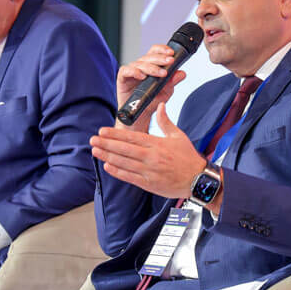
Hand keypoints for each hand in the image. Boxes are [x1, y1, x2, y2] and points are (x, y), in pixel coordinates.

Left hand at [91, 104, 205, 199]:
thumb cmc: (188, 157)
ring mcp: (149, 172)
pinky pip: (130, 177)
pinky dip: (117, 172)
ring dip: (107, 157)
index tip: (102, 130)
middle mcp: (151, 157)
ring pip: (124, 163)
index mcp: (157, 144)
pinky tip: (107, 166)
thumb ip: (166, 121)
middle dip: (106, 144)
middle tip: (92, 139)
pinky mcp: (149, 184)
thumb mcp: (178, 136)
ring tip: (95, 151)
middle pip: (124, 150)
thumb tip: (160, 105)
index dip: (115, 134)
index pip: (132, 138)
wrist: (198, 180)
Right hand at [116, 46, 186, 131]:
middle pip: (149, 56)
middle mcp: (141, 66)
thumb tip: (182, 73)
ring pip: (140, 63)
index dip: (163, 49)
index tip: (172, 53)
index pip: (155, 52)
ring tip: (161, 73)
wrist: (141, 115)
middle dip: (160, 58)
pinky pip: (126, 70)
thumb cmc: (152, 101)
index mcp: (151, 65)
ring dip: (151, 67)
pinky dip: (134, 72)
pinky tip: (142, 76)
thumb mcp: (166, 91)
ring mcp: (131, 71)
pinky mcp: (122, 78)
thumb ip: (173, 81)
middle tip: (170, 61)